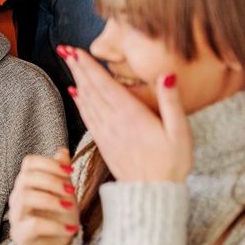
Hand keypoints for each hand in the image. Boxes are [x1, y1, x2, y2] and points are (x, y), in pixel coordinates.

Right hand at [9, 148, 78, 244]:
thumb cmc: (58, 219)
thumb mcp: (64, 194)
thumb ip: (61, 173)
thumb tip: (62, 150)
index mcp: (27, 184)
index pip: (29, 163)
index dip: (49, 163)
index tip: (70, 171)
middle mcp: (18, 197)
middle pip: (26, 178)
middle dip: (52, 181)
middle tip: (72, 189)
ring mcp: (16, 216)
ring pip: (26, 197)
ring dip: (51, 199)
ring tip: (70, 206)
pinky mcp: (20, 235)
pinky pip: (33, 225)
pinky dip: (55, 225)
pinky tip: (70, 229)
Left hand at [61, 46, 192, 182]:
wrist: (151, 195)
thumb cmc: (171, 164)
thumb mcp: (180, 133)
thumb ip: (172, 103)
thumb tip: (166, 75)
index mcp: (131, 116)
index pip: (105, 84)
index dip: (89, 66)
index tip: (76, 50)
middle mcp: (113, 122)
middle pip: (91, 89)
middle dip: (78, 67)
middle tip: (64, 49)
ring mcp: (106, 133)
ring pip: (86, 101)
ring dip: (77, 80)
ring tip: (68, 63)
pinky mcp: (103, 143)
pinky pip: (87, 117)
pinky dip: (79, 102)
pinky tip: (75, 93)